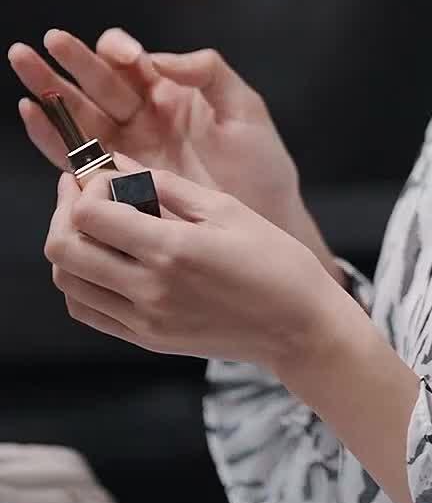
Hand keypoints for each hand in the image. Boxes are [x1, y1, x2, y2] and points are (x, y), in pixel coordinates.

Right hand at [9, 30, 301, 228]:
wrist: (267, 224)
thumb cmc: (263, 168)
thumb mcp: (246, 112)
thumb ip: (209, 74)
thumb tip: (158, 59)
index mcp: (171, 93)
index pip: (132, 63)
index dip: (119, 51)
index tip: (126, 56)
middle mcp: (142, 118)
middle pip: (96, 83)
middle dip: (69, 61)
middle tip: (41, 42)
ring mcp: (127, 150)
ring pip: (79, 114)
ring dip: (49, 90)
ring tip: (22, 64)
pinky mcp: (117, 185)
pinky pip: (76, 157)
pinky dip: (51, 137)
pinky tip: (32, 114)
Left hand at [44, 162, 346, 373]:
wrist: (297, 326)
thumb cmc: (274, 260)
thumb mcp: (225, 208)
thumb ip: (163, 184)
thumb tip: (116, 164)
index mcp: (172, 249)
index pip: (89, 214)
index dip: (85, 188)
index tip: (103, 176)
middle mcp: (150, 289)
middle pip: (63, 249)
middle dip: (63, 211)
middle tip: (81, 192)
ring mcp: (145, 320)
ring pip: (67, 281)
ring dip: (69, 246)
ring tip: (94, 225)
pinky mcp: (146, 339)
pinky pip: (88, 310)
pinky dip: (81, 280)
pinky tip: (104, 259)